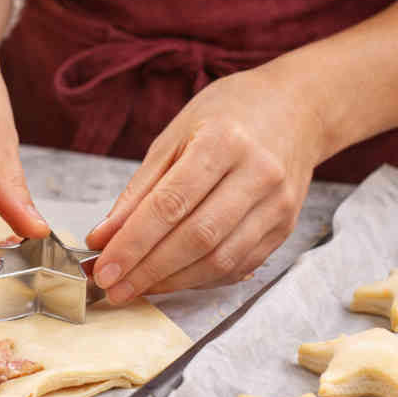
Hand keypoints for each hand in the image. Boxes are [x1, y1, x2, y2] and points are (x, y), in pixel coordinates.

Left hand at [84, 65, 323, 301]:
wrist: (295, 109)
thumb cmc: (227, 115)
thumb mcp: (174, 136)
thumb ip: (140, 191)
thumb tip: (104, 238)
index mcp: (223, 142)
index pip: (170, 205)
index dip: (133, 243)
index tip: (102, 267)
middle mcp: (257, 174)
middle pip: (196, 239)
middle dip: (147, 270)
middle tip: (111, 287)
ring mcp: (277, 204)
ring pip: (219, 260)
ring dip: (171, 281)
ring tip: (135, 288)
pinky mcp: (285, 227)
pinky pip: (238, 265)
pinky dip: (199, 278)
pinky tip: (171, 279)